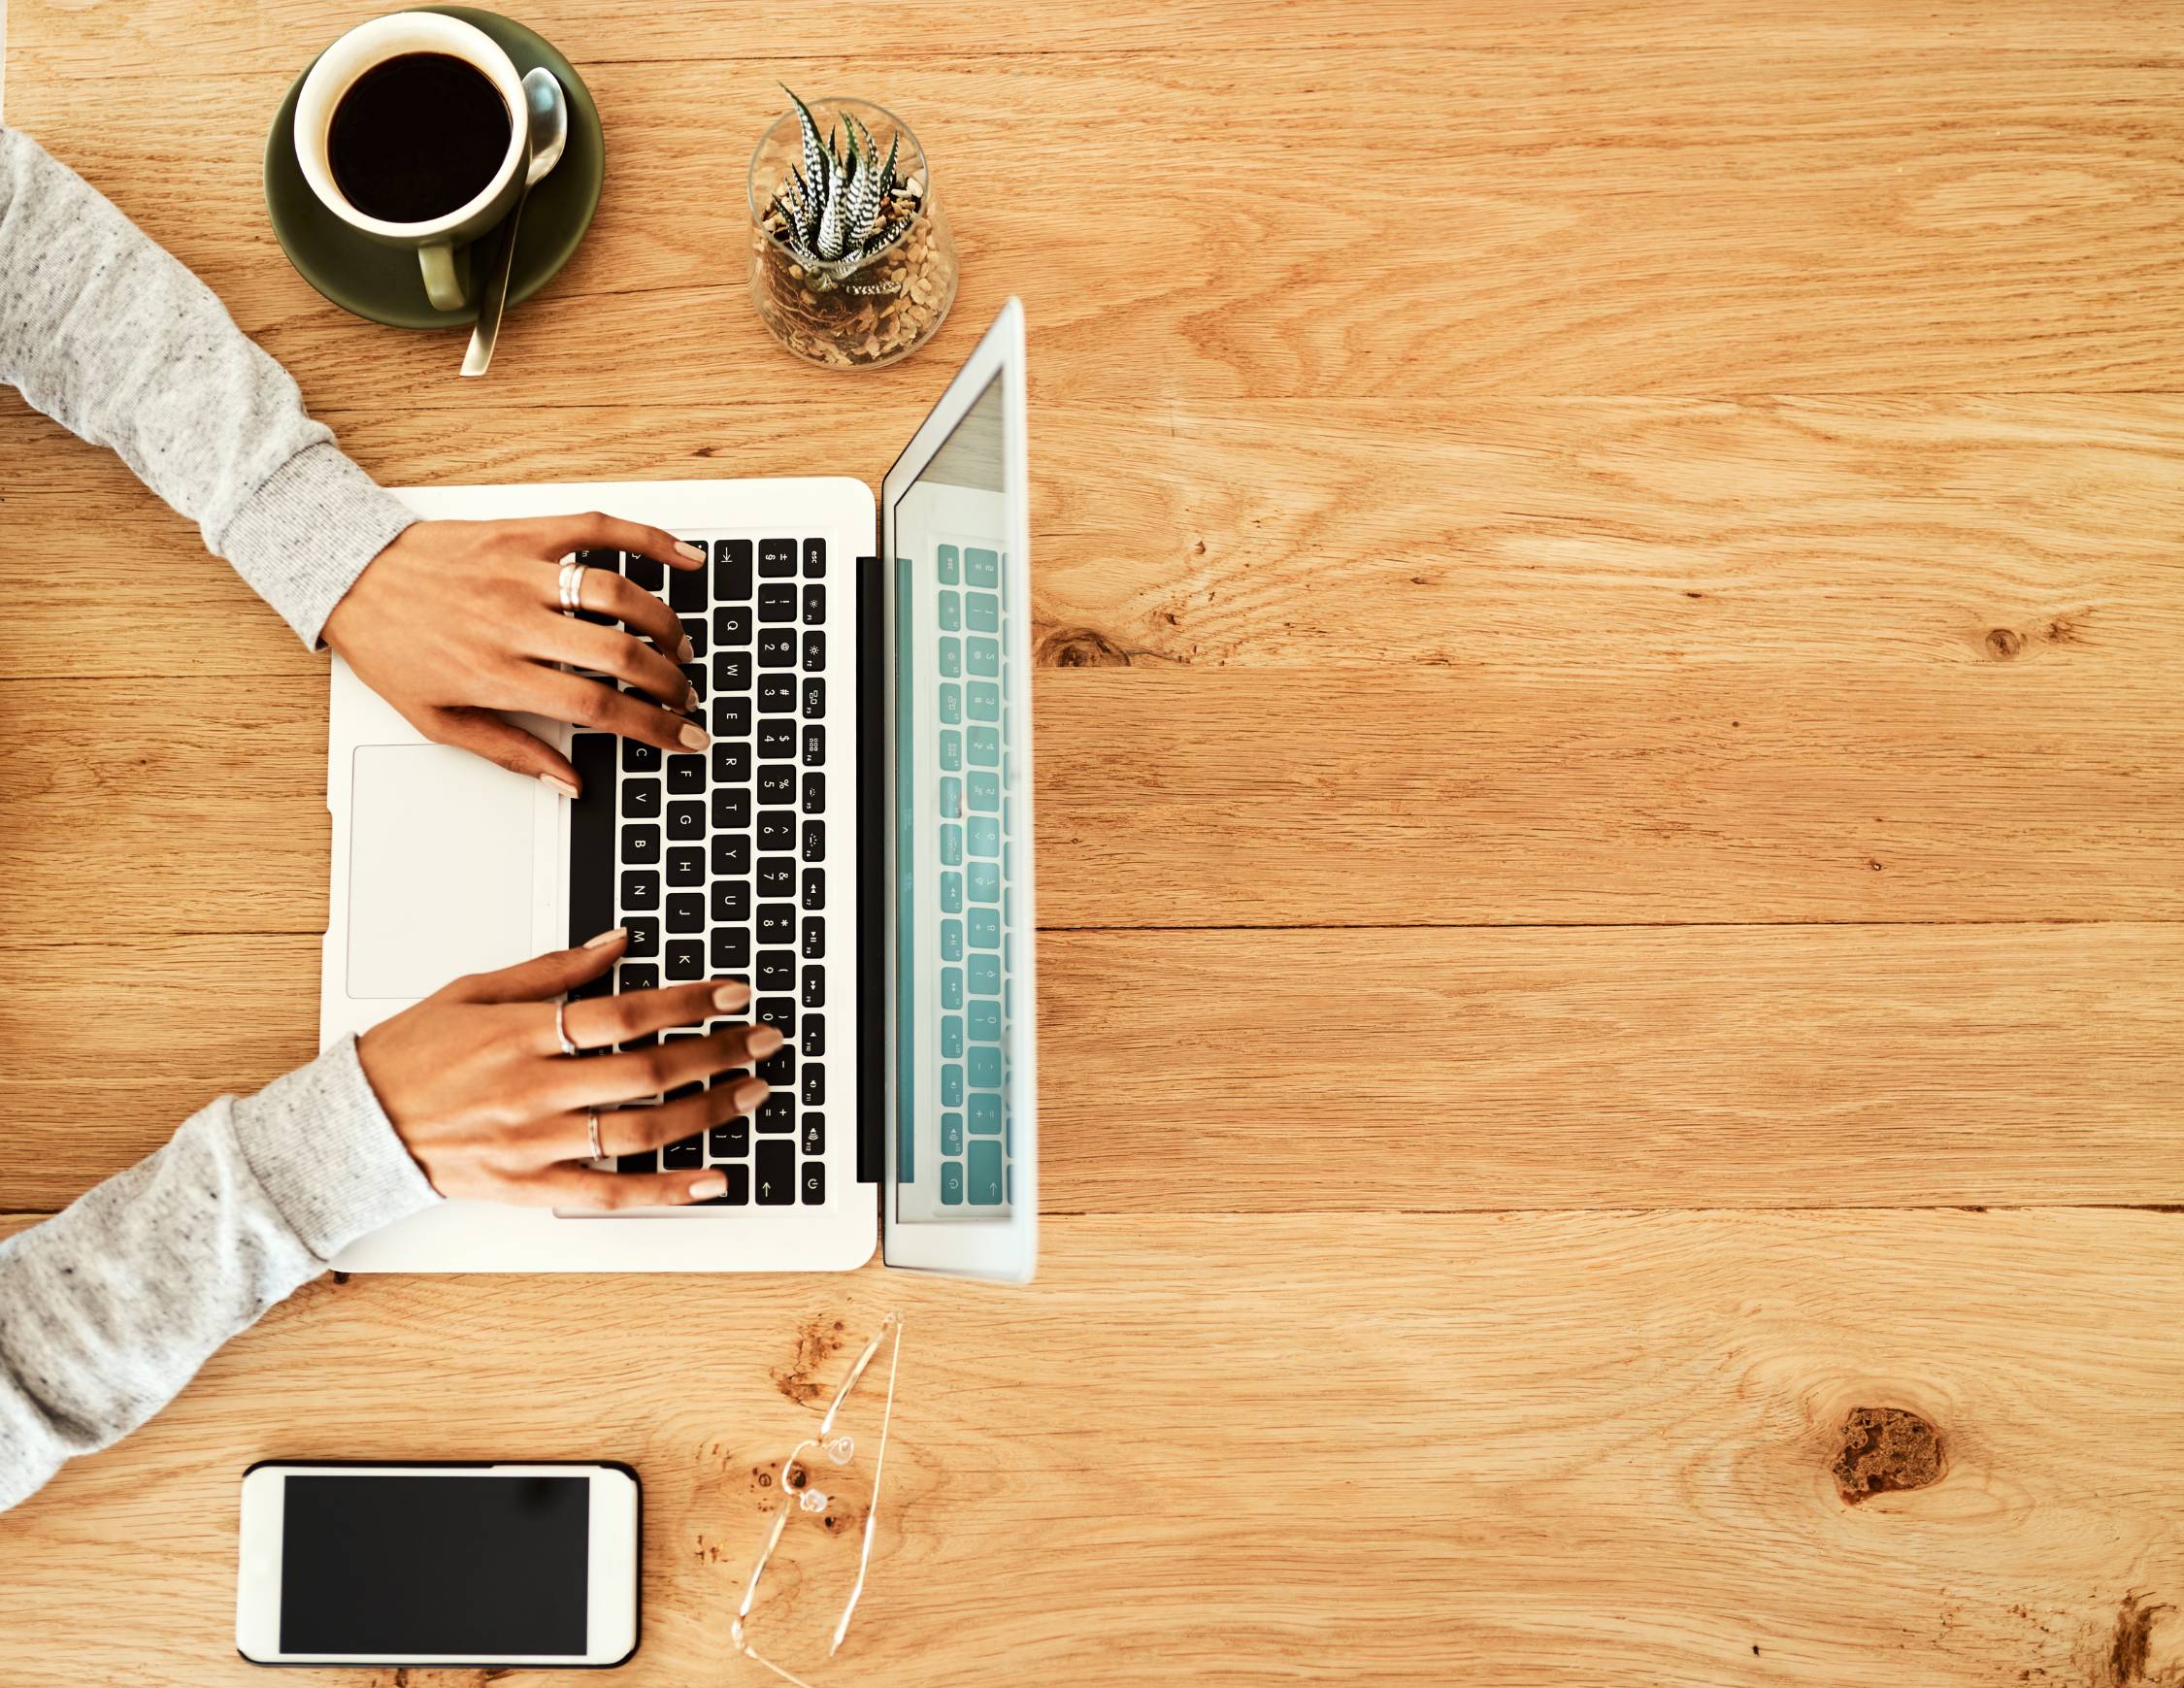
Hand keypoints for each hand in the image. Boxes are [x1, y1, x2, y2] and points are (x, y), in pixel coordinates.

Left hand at [323, 514, 713, 795]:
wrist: (349, 574)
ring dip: (663, 624)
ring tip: (678, 646)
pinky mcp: (522, 533)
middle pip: (619, 654)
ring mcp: (521, 573)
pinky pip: (597, 530)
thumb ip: (510, 752)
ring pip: (619, 594)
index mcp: (497, 674)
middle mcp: (514, 623)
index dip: (653, 727)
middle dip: (670, 682)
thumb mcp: (437, 720)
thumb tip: (570, 782)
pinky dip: (648, 539)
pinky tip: (682, 557)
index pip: (597, 707)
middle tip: (687, 696)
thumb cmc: (391, 647)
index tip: (686, 738)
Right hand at [355, 929, 778, 1208]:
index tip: (732, 993)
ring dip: (708, 1111)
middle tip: (764, 1039)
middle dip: (718, 1051)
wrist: (354, 1127)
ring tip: (753, 1092)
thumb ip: (551, 970)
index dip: (688, 1002)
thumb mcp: (472, 991)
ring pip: (641, 1130)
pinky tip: (713, 1177)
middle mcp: (534, 1089)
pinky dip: (668, 1189)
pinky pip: (612, 1193)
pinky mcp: (530, 1186)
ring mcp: (535, 1142)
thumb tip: (616, 944)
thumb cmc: (409, 1055)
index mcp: (521, 1033)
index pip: (624, 1014)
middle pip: (648, 1069)